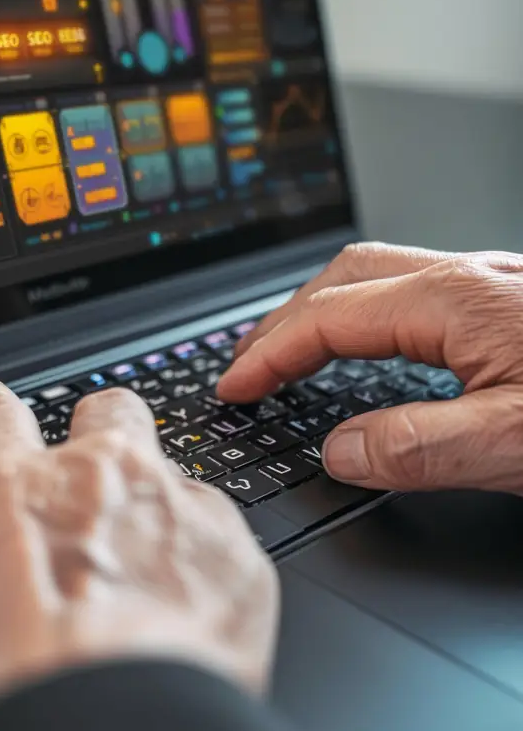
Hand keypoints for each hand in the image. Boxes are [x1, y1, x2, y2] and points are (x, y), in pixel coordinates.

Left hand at [0, 379, 277, 730]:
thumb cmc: (182, 671)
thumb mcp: (240, 577)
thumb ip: (199, 515)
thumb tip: (176, 497)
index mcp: (118, 475)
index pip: (109, 408)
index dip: (107, 424)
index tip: (104, 445)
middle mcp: (34, 483)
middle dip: (3, 417)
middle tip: (9, 450)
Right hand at [218, 241, 522, 493]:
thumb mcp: (511, 441)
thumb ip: (419, 450)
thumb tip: (340, 453)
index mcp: (456, 300)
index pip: (330, 317)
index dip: (271, 355)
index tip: (235, 387)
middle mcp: (470, 277)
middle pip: (345, 278)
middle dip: (285, 321)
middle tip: (249, 363)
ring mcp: (491, 284)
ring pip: (382, 279)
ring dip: (325, 312)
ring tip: (295, 350)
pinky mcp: (509, 302)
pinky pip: (417, 295)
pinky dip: (369, 319)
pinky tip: (373, 347)